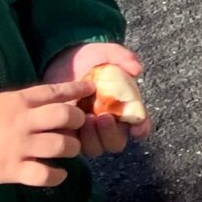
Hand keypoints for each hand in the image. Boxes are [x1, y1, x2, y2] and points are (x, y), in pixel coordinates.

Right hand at [0, 79, 94, 187]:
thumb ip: (24, 102)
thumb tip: (54, 100)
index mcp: (17, 101)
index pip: (54, 91)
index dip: (76, 89)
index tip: (90, 89)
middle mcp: (21, 121)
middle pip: (65, 115)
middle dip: (78, 120)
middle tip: (78, 126)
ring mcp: (18, 146)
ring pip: (61, 145)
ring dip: (71, 148)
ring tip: (69, 150)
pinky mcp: (12, 170)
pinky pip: (45, 174)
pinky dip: (57, 175)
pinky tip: (59, 173)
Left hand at [44, 42, 151, 156]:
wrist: (60, 60)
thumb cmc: (89, 58)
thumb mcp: (106, 52)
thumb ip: (123, 57)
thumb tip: (137, 70)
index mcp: (124, 107)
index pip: (140, 125)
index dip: (141, 128)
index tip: (137, 127)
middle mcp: (109, 123)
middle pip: (117, 143)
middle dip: (111, 134)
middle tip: (103, 117)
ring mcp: (88, 130)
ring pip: (96, 148)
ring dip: (93, 138)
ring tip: (86, 117)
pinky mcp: (69, 132)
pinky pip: (75, 146)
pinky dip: (75, 138)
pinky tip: (71, 121)